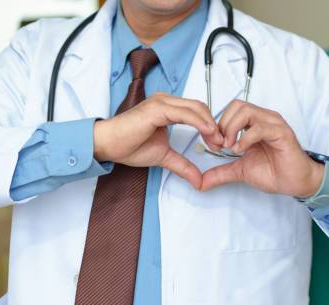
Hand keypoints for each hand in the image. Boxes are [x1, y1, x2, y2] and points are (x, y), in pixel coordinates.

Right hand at [93, 93, 222, 188]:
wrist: (107, 145)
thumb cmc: (128, 145)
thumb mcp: (164, 157)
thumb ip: (183, 166)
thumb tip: (199, 180)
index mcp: (168, 108)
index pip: (198, 111)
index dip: (211, 125)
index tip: (218, 143)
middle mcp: (166, 101)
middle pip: (200, 107)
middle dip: (214, 125)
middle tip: (221, 143)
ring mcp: (161, 102)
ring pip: (196, 108)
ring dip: (210, 124)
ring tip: (216, 141)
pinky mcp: (157, 109)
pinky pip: (184, 113)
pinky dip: (199, 122)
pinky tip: (208, 132)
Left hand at [200, 101, 323, 197]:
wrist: (295, 183)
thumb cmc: (275, 172)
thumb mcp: (240, 170)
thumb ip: (221, 172)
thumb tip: (201, 181)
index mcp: (255, 123)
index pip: (232, 110)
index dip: (218, 125)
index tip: (215, 145)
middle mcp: (265, 119)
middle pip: (237, 105)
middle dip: (223, 124)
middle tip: (221, 145)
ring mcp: (274, 124)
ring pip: (247, 111)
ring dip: (232, 128)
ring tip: (230, 146)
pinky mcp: (282, 134)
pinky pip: (259, 128)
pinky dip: (245, 138)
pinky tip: (240, 150)